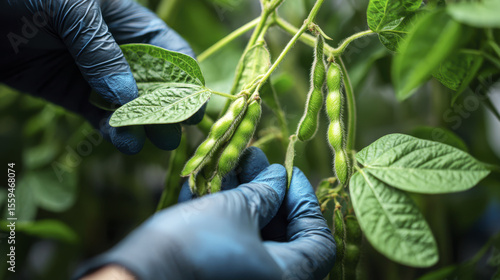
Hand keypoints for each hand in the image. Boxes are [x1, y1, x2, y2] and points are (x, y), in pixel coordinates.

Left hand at [0, 0, 204, 153]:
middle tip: (174, 132)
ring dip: (142, 124)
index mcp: (127, 20)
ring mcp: (92, 72)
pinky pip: (97, 115)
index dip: (185, 78)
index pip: (169, 51)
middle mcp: (115, 48)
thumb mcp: (73, 9)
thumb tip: (128, 96)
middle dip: (167, 108)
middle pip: (153, 83)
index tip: (193, 105)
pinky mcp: (69, 92)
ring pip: (127, 104)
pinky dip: (112, 129)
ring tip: (153, 143)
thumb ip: (102, 51)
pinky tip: (124, 141)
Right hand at [73, 147, 335, 279]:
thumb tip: (279, 177)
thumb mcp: (234, 211)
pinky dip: (220, 216)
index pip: (317, 242)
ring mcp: (236, 279)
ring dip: (241, 198)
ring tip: (230, 163)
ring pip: (250, 236)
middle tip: (257, 162)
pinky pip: (225, 244)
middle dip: (269, 194)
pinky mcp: (210, 274)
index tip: (290, 173)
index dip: (307, 203)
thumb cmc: (193, 247)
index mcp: (286, 279)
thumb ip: (264, 193)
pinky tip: (205, 186)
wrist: (130, 279)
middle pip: (283, 237)